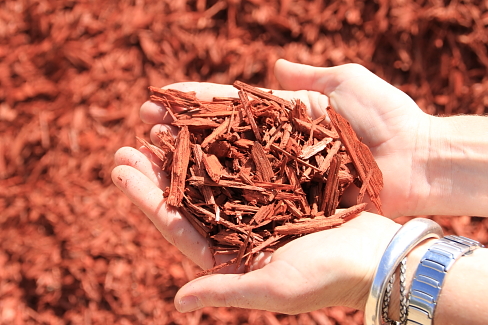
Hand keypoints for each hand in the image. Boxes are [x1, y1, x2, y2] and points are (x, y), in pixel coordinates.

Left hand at [112, 150, 401, 311]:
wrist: (380, 255)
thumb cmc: (330, 277)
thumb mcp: (275, 289)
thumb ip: (224, 290)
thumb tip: (175, 301)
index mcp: (231, 258)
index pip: (177, 226)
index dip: (146, 199)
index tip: (121, 169)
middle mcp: (238, 230)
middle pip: (188, 198)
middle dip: (156, 172)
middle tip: (126, 144)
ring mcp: (257, 205)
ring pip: (211, 174)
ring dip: (184, 151)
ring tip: (156, 124)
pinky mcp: (279, 185)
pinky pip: (244, 158)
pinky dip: (222, 139)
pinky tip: (204, 121)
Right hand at [137, 60, 432, 217]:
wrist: (418, 160)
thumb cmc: (386, 118)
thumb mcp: (346, 85)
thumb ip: (309, 77)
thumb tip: (274, 64)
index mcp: (280, 121)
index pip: (226, 110)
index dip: (191, 105)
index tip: (157, 100)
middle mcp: (273, 153)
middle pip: (216, 143)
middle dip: (176, 137)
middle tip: (138, 132)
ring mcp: (278, 182)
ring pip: (222, 174)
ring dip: (183, 168)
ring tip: (143, 162)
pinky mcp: (287, 207)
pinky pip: (244, 203)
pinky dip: (213, 200)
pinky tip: (180, 198)